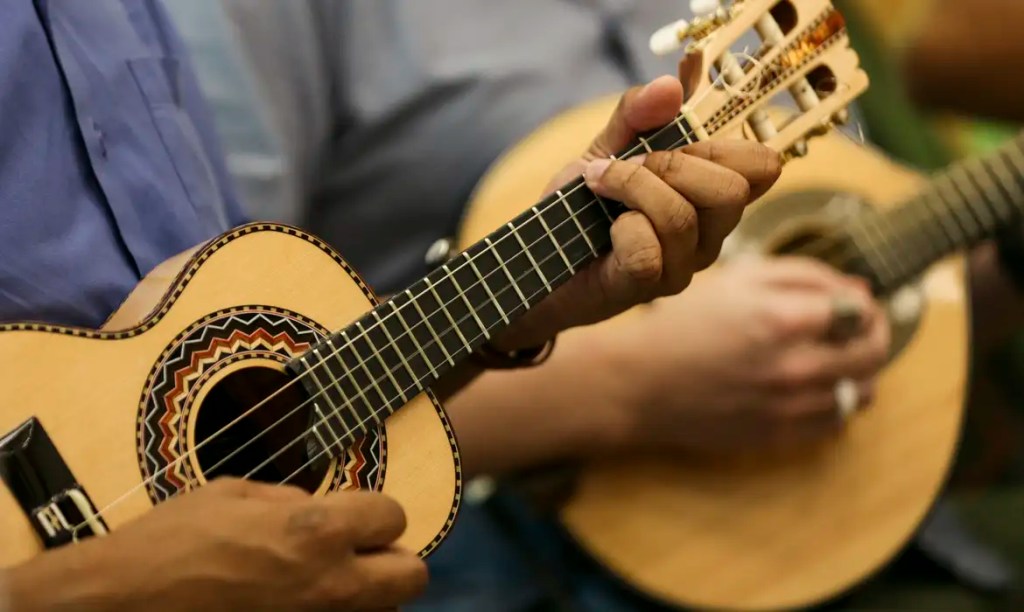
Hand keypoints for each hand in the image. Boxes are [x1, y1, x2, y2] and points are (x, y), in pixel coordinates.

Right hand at [7, 479, 426, 610]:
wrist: (122, 604)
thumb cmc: (170, 541)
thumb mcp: (232, 493)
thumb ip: (291, 499)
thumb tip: (319, 507)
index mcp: (316, 530)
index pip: (395, 515)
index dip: (374, 512)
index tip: (354, 514)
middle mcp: (329, 582)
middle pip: (412, 575)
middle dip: (392, 558)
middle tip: (360, 552)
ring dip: (366, 594)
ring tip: (325, 581)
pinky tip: (300, 604)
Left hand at [492, 75, 781, 349]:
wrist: (537, 258)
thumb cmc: (580, 207)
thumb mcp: (606, 148)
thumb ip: (636, 115)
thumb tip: (670, 85)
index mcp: (711, 198)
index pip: (763, 168)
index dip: (727, 145)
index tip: (676, 142)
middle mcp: (708, 235)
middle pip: (731, 191)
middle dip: (672, 164)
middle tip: (628, 164)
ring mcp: (681, 266)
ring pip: (681, 217)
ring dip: (631, 187)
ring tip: (600, 186)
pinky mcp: (646, 287)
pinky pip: (647, 249)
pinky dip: (620, 228)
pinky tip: (605, 230)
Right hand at [607, 257, 889, 454]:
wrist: (641, 384)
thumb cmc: (685, 324)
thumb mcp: (738, 279)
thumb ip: (803, 276)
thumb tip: (858, 288)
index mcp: (783, 318)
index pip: (862, 310)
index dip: (864, 303)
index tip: (852, 302)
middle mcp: (794, 366)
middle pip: (872, 352)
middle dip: (873, 334)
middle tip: (855, 328)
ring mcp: (790, 407)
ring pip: (862, 390)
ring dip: (859, 371)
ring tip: (834, 358)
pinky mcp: (782, 436)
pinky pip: (838, 421)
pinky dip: (837, 401)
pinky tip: (813, 386)